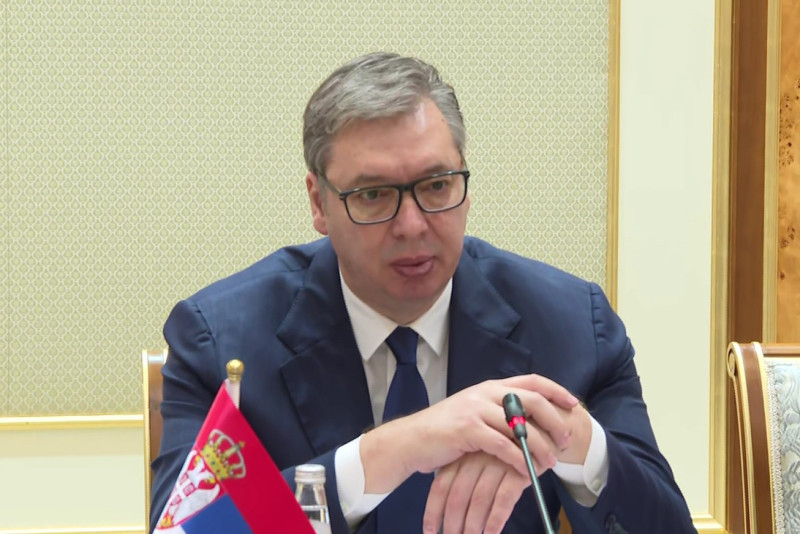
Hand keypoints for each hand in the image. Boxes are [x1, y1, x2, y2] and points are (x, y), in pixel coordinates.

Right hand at [360, 374, 578, 493]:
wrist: (412, 440)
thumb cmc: (445, 431)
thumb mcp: (474, 413)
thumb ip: (498, 411)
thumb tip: (529, 421)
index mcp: (490, 387)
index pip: (531, 381)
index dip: (556, 391)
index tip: (574, 404)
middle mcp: (485, 393)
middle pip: (531, 400)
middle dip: (554, 420)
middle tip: (566, 439)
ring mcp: (475, 409)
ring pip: (520, 426)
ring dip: (540, 446)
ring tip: (551, 462)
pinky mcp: (467, 430)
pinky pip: (502, 445)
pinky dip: (518, 460)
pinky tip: (526, 471)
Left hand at [422, 452, 529, 533]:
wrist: (537, 431)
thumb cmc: (504, 449)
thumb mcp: (478, 457)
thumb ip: (464, 476)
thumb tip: (448, 511)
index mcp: (461, 454)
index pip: (440, 486)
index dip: (433, 511)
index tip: (429, 531)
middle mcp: (476, 458)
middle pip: (458, 495)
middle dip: (452, 523)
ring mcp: (497, 463)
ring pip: (479, 499)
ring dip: (473, 525)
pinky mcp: (518, 470)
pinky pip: (504, 498)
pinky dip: (496, 518)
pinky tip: (491, 533)